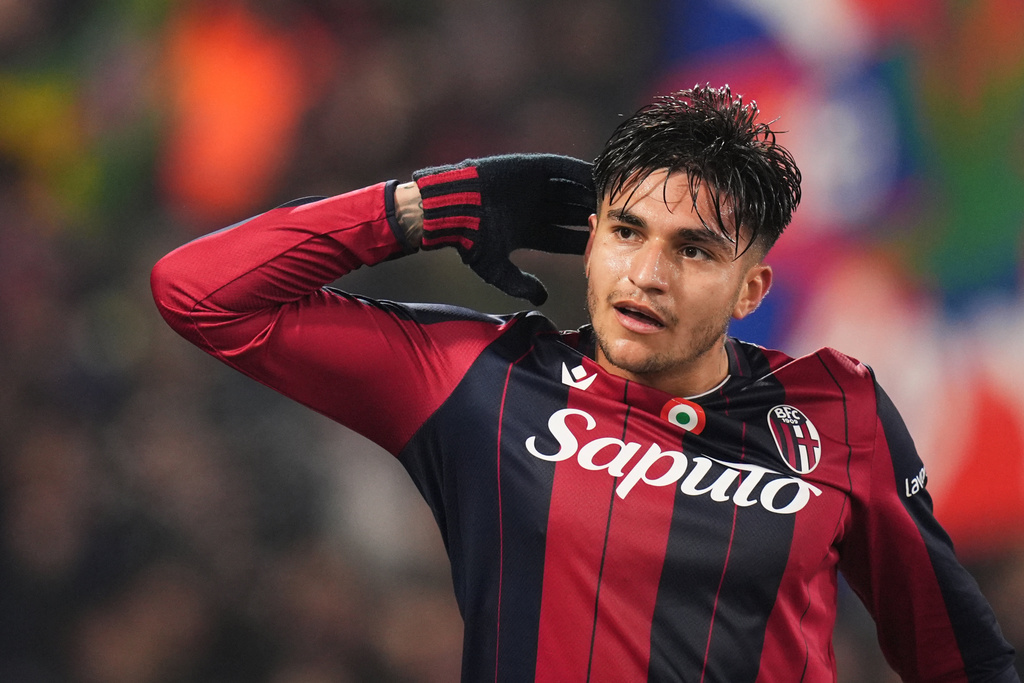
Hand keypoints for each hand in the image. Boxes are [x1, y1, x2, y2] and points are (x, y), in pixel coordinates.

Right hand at [412, 154, 593, 304]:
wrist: (450, 209)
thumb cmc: (469, 240)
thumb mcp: (496, 269)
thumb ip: (520, 283)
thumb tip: (543, 299)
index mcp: (527, 232)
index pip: (562, 238)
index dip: (581, 241)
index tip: (602, 246)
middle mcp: (533, 209)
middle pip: (570, 213)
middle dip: (590, 217)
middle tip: (615, 221)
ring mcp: (532, 188)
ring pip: (569, 190)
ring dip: (588, 192)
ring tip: (611, 196)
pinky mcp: (529, 168)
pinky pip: (561, 168)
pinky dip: (578, 170)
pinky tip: (596, 175)